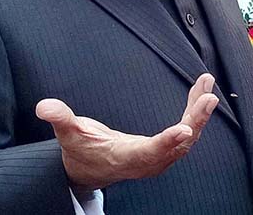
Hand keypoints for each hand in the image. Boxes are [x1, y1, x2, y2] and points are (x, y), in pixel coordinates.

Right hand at [36, 73, 218, 191]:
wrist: (91, 168)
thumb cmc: (81, 150)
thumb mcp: (68, 134)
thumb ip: (60, 119)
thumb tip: (44, 107)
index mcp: (126, 158)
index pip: (150, 152)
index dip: (168, 142)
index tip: (185, 128)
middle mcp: (148, 161)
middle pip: (178, 144)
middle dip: (195, 120)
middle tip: (208, 97)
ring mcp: (160, 157)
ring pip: (187, 137)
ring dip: (199, 111)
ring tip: (207, 84)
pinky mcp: (166, 149)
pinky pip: (186, 130)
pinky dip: (195, 110)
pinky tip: (201, 91)